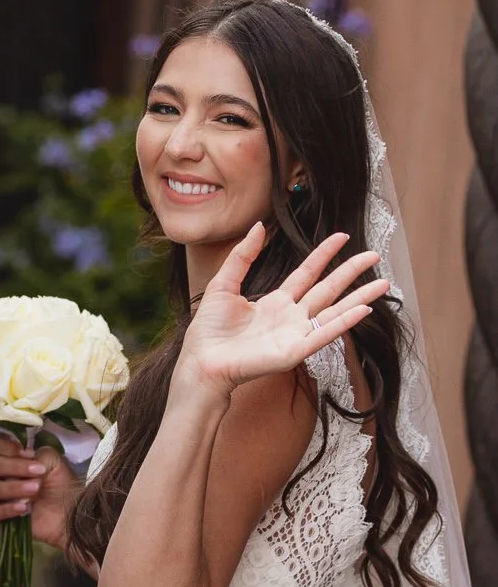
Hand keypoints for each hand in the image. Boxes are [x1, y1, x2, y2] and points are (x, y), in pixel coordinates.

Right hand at [0, 436, 79, 549]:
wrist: (70, 513)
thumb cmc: (61, 484)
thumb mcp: (54, 461)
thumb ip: (37, 453)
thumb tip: (23, 456)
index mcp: (8, 458)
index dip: (2, 445)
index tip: (24, 451)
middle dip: (12, 466)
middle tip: (37, 471)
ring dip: (14, 487)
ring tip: (36, 489)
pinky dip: (6, 508)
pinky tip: (24, 507)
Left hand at [177, 225, 387, 399]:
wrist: (202, 361)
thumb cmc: (210, 330)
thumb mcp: (224, 284)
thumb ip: (243, 256)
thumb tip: (259, 225)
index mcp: (276, 303)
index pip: (307, 273)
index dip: (324, 255)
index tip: (342, 237)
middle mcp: (291, 317)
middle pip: (328, 290)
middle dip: (351, 272)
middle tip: (374, 255)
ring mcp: (296, 335)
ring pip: (335, 312)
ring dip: (360, 298)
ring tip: (384, 283)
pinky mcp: (295, 352)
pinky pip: (324, 334)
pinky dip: (344, 322)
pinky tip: (363, 309)